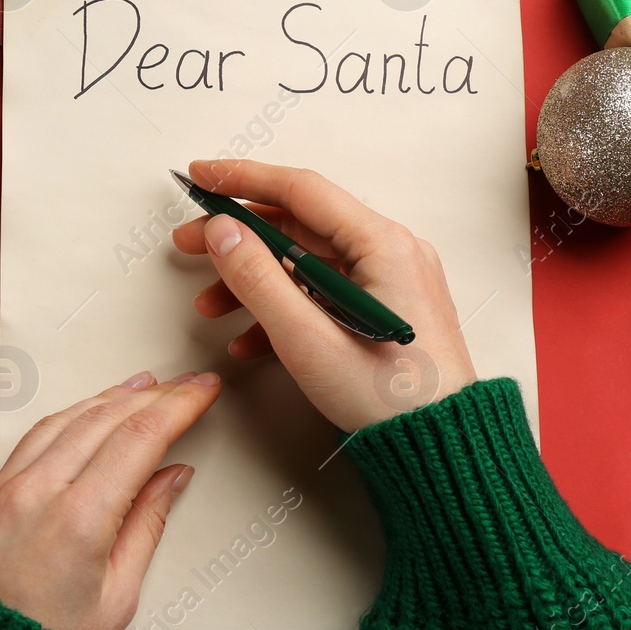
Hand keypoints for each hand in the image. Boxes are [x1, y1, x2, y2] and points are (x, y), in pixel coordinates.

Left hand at [0, 369, 221, 629]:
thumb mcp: (118, 596)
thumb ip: (147, 524)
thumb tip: (172, 476)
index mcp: (78, 521)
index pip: (140, 437)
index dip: (179, 405)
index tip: (203, 390)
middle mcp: (34, 496)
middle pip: (103, 419)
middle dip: (150, 394)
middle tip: (181, 384)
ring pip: (60, 421)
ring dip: (105, 399)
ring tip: (139, 387)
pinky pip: (25, 444)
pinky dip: (64, 422)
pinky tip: (84, 418)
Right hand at [172, 160, 474, 431]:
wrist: (440, 453)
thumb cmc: (388, 401)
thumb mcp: (307, 340)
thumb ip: (258, 279)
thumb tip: (222, 231)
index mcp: (382, 244)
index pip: (301, 190)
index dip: (244, 179)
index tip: (201, 176)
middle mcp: (391, 252)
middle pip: (300, 224)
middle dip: (239, 236)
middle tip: (190, 243)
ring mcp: (390, 281)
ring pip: (306, 262)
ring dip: (254, 279)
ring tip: (211, 305)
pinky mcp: (383, 310)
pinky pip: (324, 292)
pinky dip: (284, 306)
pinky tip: (248, 339)